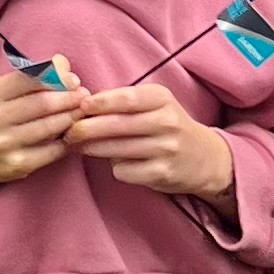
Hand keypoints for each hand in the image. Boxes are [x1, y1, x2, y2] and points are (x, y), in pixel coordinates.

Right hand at [0, 72, 74, 206]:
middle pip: (43, 103)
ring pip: (50, 127)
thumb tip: (63, 63)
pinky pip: (52, 151)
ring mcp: (5, 144)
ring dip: (72, 118)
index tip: (73, 79)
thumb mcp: (0, 92)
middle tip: (85, 96)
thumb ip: (31, 77)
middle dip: (70, 98)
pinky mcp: (17, 165)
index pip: (30, 78)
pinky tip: (73, 134)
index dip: (57, 77)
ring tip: (82, 112)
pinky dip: (67, 140)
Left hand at [59, 81, 234, 201]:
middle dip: (87, 128)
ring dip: (93, 149)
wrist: (204, 157)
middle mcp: (167, 122)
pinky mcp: (162, 174)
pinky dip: (115, 167)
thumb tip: (82, 103)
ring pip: (116, 150)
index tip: (78, 106)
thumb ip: (124, 100)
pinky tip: (117, 162)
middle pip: (117, 125)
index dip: (98, 103)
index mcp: (162, 99)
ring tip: (81, 146)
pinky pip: (124, 171)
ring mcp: (166, 150)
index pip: (126, 98)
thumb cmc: (168, 125)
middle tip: (69, 131)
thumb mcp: (155, 103)